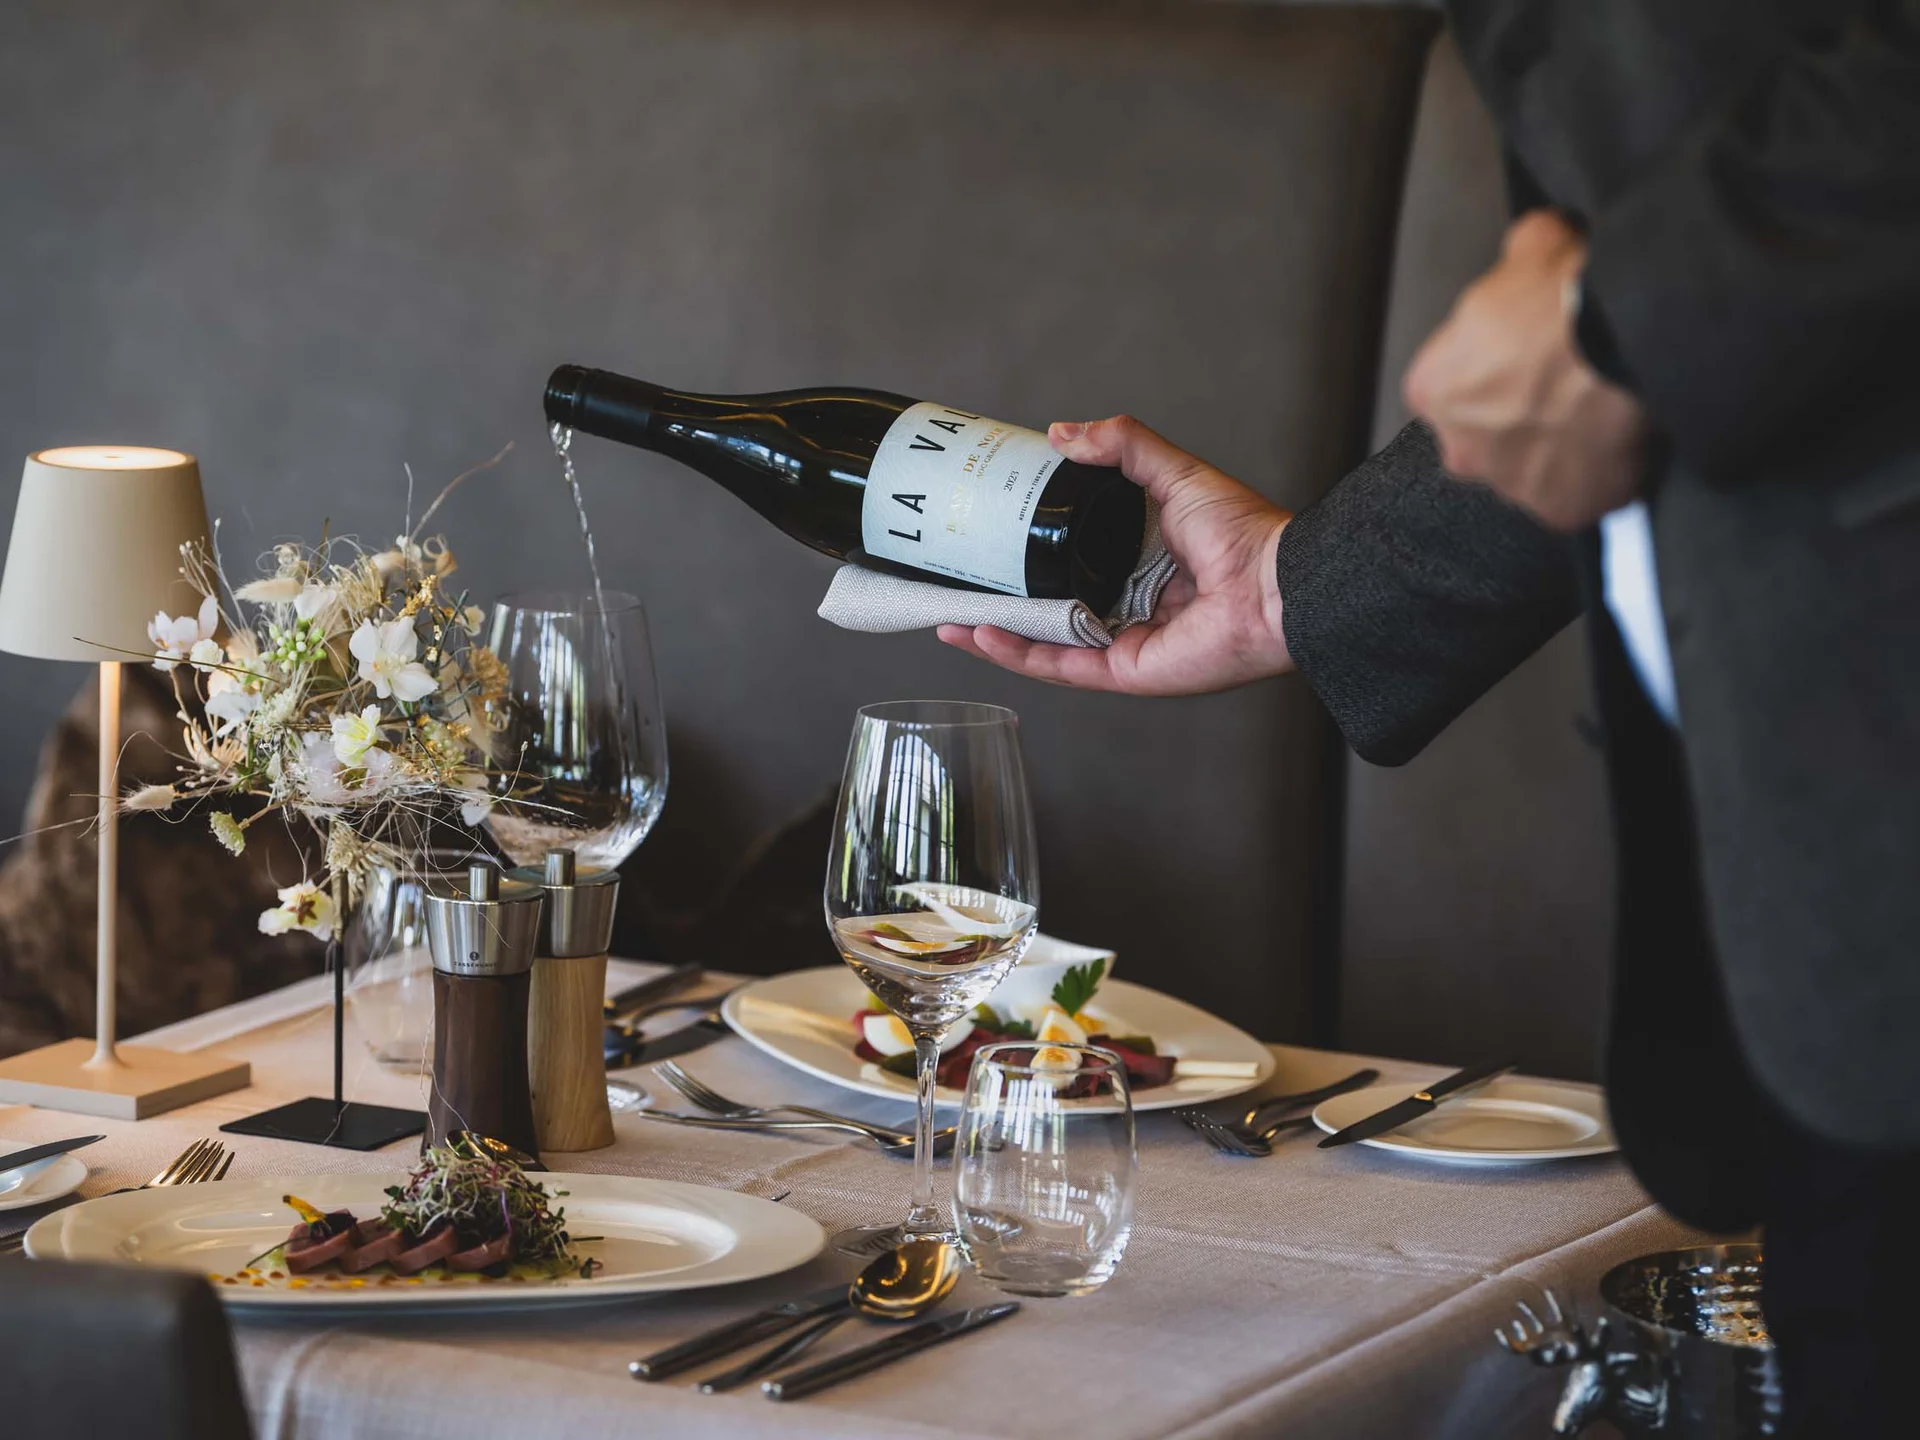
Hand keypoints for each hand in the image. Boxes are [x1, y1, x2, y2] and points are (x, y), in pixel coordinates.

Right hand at [937, 416, 1292, 693]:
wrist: (1275, 583)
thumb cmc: (1244, 535)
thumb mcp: (1173, 472)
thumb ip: (1122, 446)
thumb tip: (1060, 433)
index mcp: (1140, 566)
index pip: (1070, 565)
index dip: (1027, 557)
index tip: (986, 541)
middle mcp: (1129, 609)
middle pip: (1049, 610)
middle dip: (997, 605)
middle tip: (955, 587)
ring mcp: (1125, 644)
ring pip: (1045, 644)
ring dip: (995, 634)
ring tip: (949, 618)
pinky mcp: (1126, 672)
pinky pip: (1062, 666)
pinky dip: (1019, 655)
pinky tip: (982, 635)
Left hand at [1404, 209, 1648, 531]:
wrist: (1624, 338)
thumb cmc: (1565, 295)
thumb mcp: (1533, 243)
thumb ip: (1518, 253)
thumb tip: (1534, 242)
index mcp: (1431, 389)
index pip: (1452, 388)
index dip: (1493, 370)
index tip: (1527, 356)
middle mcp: (1458, 449)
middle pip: (1486, 439)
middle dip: (1519, 419)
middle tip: (1566, 387)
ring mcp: (1510, 487)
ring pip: (1530, 473)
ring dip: (1556, 451)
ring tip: (1599, 415)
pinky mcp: (1562, 512)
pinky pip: (1576, 499)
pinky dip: (1595, 481)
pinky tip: (1618, 448)